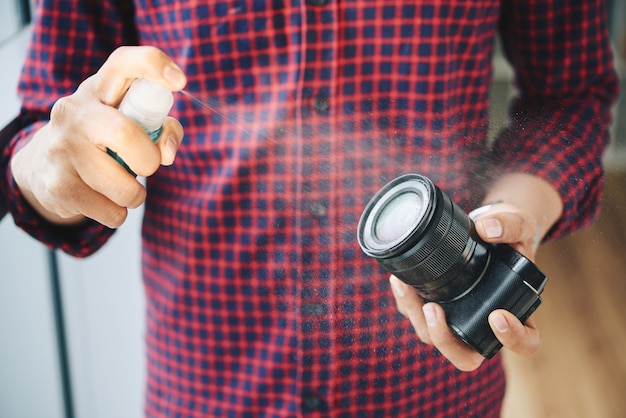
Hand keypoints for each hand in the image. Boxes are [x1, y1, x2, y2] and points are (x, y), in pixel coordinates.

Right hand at [11, 46, 186, 227]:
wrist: (42, 167)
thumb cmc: (102, 140)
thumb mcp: (128, 123)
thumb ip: (162, 129)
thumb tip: (166, 153)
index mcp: (98, 89)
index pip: (124, 62)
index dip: (154, 66)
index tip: (179, 81)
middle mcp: (74, 112)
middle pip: (126, 134)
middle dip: (148, 160)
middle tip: (145, 166)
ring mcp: (61, 148)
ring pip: (124, 187)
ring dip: (135, 194)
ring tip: (122, 186)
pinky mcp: (58, 186)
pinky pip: (112, 213)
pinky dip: (118, 213)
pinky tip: (104, 200)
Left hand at [389, 202, 543, 370]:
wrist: (486, 228)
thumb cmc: (508, 234)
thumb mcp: (518, 224)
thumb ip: (510, 225)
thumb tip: (487, 229)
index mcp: (519, 312)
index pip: (526, 342)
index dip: (513, 339)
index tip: (497, 316)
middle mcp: (485, 323)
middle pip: (466, 355)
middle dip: (445, 339)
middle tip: (433, 310)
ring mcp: (458, 318)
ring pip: (434, 337)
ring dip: (416, 317)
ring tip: (405, 286)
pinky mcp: (436, 306)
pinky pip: (418, 316)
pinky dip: (406, 301)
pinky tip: (399, 280)